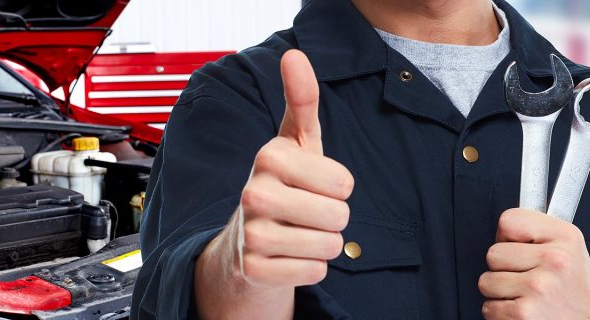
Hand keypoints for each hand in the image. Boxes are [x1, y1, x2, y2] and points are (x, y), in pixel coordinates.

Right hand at [195, 49, 353, 318]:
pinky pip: (315, 271)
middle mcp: (254, 192)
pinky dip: (310, 268)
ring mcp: (251, 233)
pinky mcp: (253, 269)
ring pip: (329, 245)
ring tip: (299, 233)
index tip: (315, 183)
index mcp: (269, 156)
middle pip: (339, 215)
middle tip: (307, 212)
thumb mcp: (297, 142)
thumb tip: (295, 55)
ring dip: (323, 244)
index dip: (339, 187)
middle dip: (334, 218)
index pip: (344, 182)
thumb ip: (303, 100)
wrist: (245, 243)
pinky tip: (289, 256)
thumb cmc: (283, 185)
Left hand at [479, 209, 589, 319]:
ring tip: (524, 295)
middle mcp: (554, 260)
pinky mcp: (524, 314)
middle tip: (525, 277)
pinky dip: (500, 313)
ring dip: (499, 292)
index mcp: (565, 237)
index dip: (507, 237)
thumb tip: (505, 224)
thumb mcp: (569, 248)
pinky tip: (522, 311)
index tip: (518, 248)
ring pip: (486, 281)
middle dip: (502, 268)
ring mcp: (538, 287)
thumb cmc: (573, 290)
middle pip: (493, 253)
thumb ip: (539, 231)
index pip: (509, 221)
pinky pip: (489, 307)